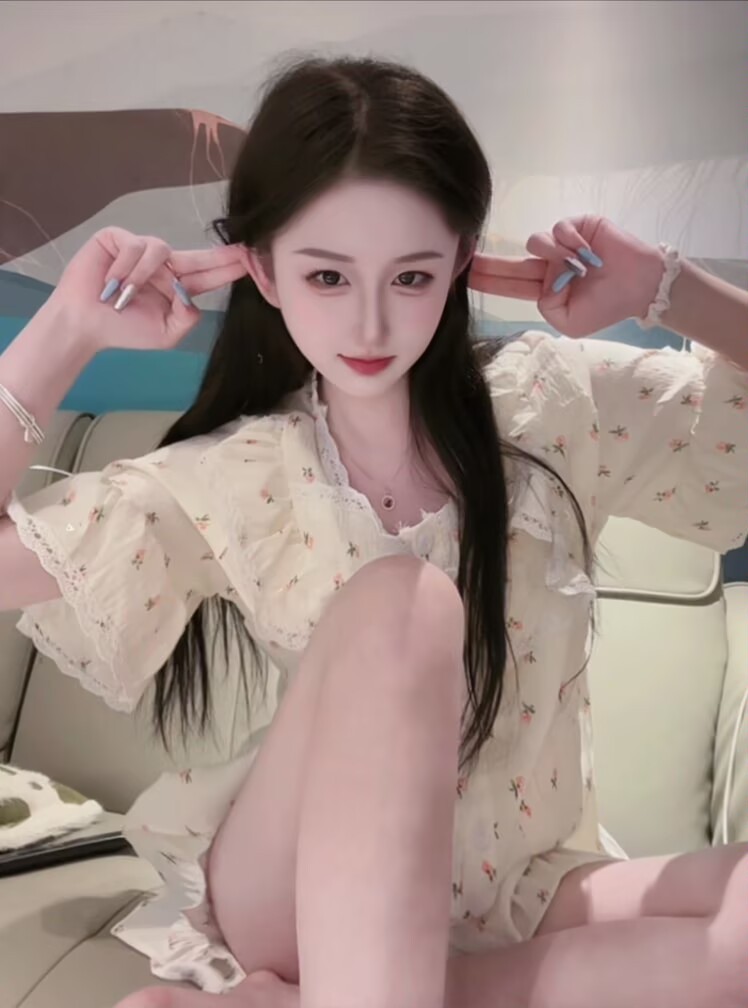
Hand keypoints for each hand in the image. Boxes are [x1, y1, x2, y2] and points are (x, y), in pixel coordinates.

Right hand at [49, 226, 247, 352]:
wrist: (85, 326)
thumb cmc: (124, 331)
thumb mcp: (164, 335)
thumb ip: (185, 320)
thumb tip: (194, 300)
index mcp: (177, 287)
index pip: (207, 275)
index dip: (227, 268)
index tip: (250, 263)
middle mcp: (164, 266)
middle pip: (195, 256)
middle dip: (217, 257)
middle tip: (239, 254)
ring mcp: (141, 250)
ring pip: (160, 250)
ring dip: (144, 275)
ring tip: (125, 295)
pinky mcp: (117, 239)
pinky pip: (133, 245)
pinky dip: (124, 267)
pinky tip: (111, 284)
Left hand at [468, 215, 665, 337]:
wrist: (641, 285)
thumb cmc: (608, 306)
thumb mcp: (571, 323)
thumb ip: (547, 308)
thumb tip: (541, 281)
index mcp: (547, 289)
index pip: (512, 286)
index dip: (490, 282)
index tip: (464, 278)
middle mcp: (550, 265)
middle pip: (512, 263)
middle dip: (490, 264)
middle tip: (466, 259)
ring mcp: (562, 244)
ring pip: (535, 243)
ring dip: (550, 254)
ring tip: (575, 266)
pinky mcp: (577, 225)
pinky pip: (559, 228)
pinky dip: (569, 242)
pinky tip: (586, 251)